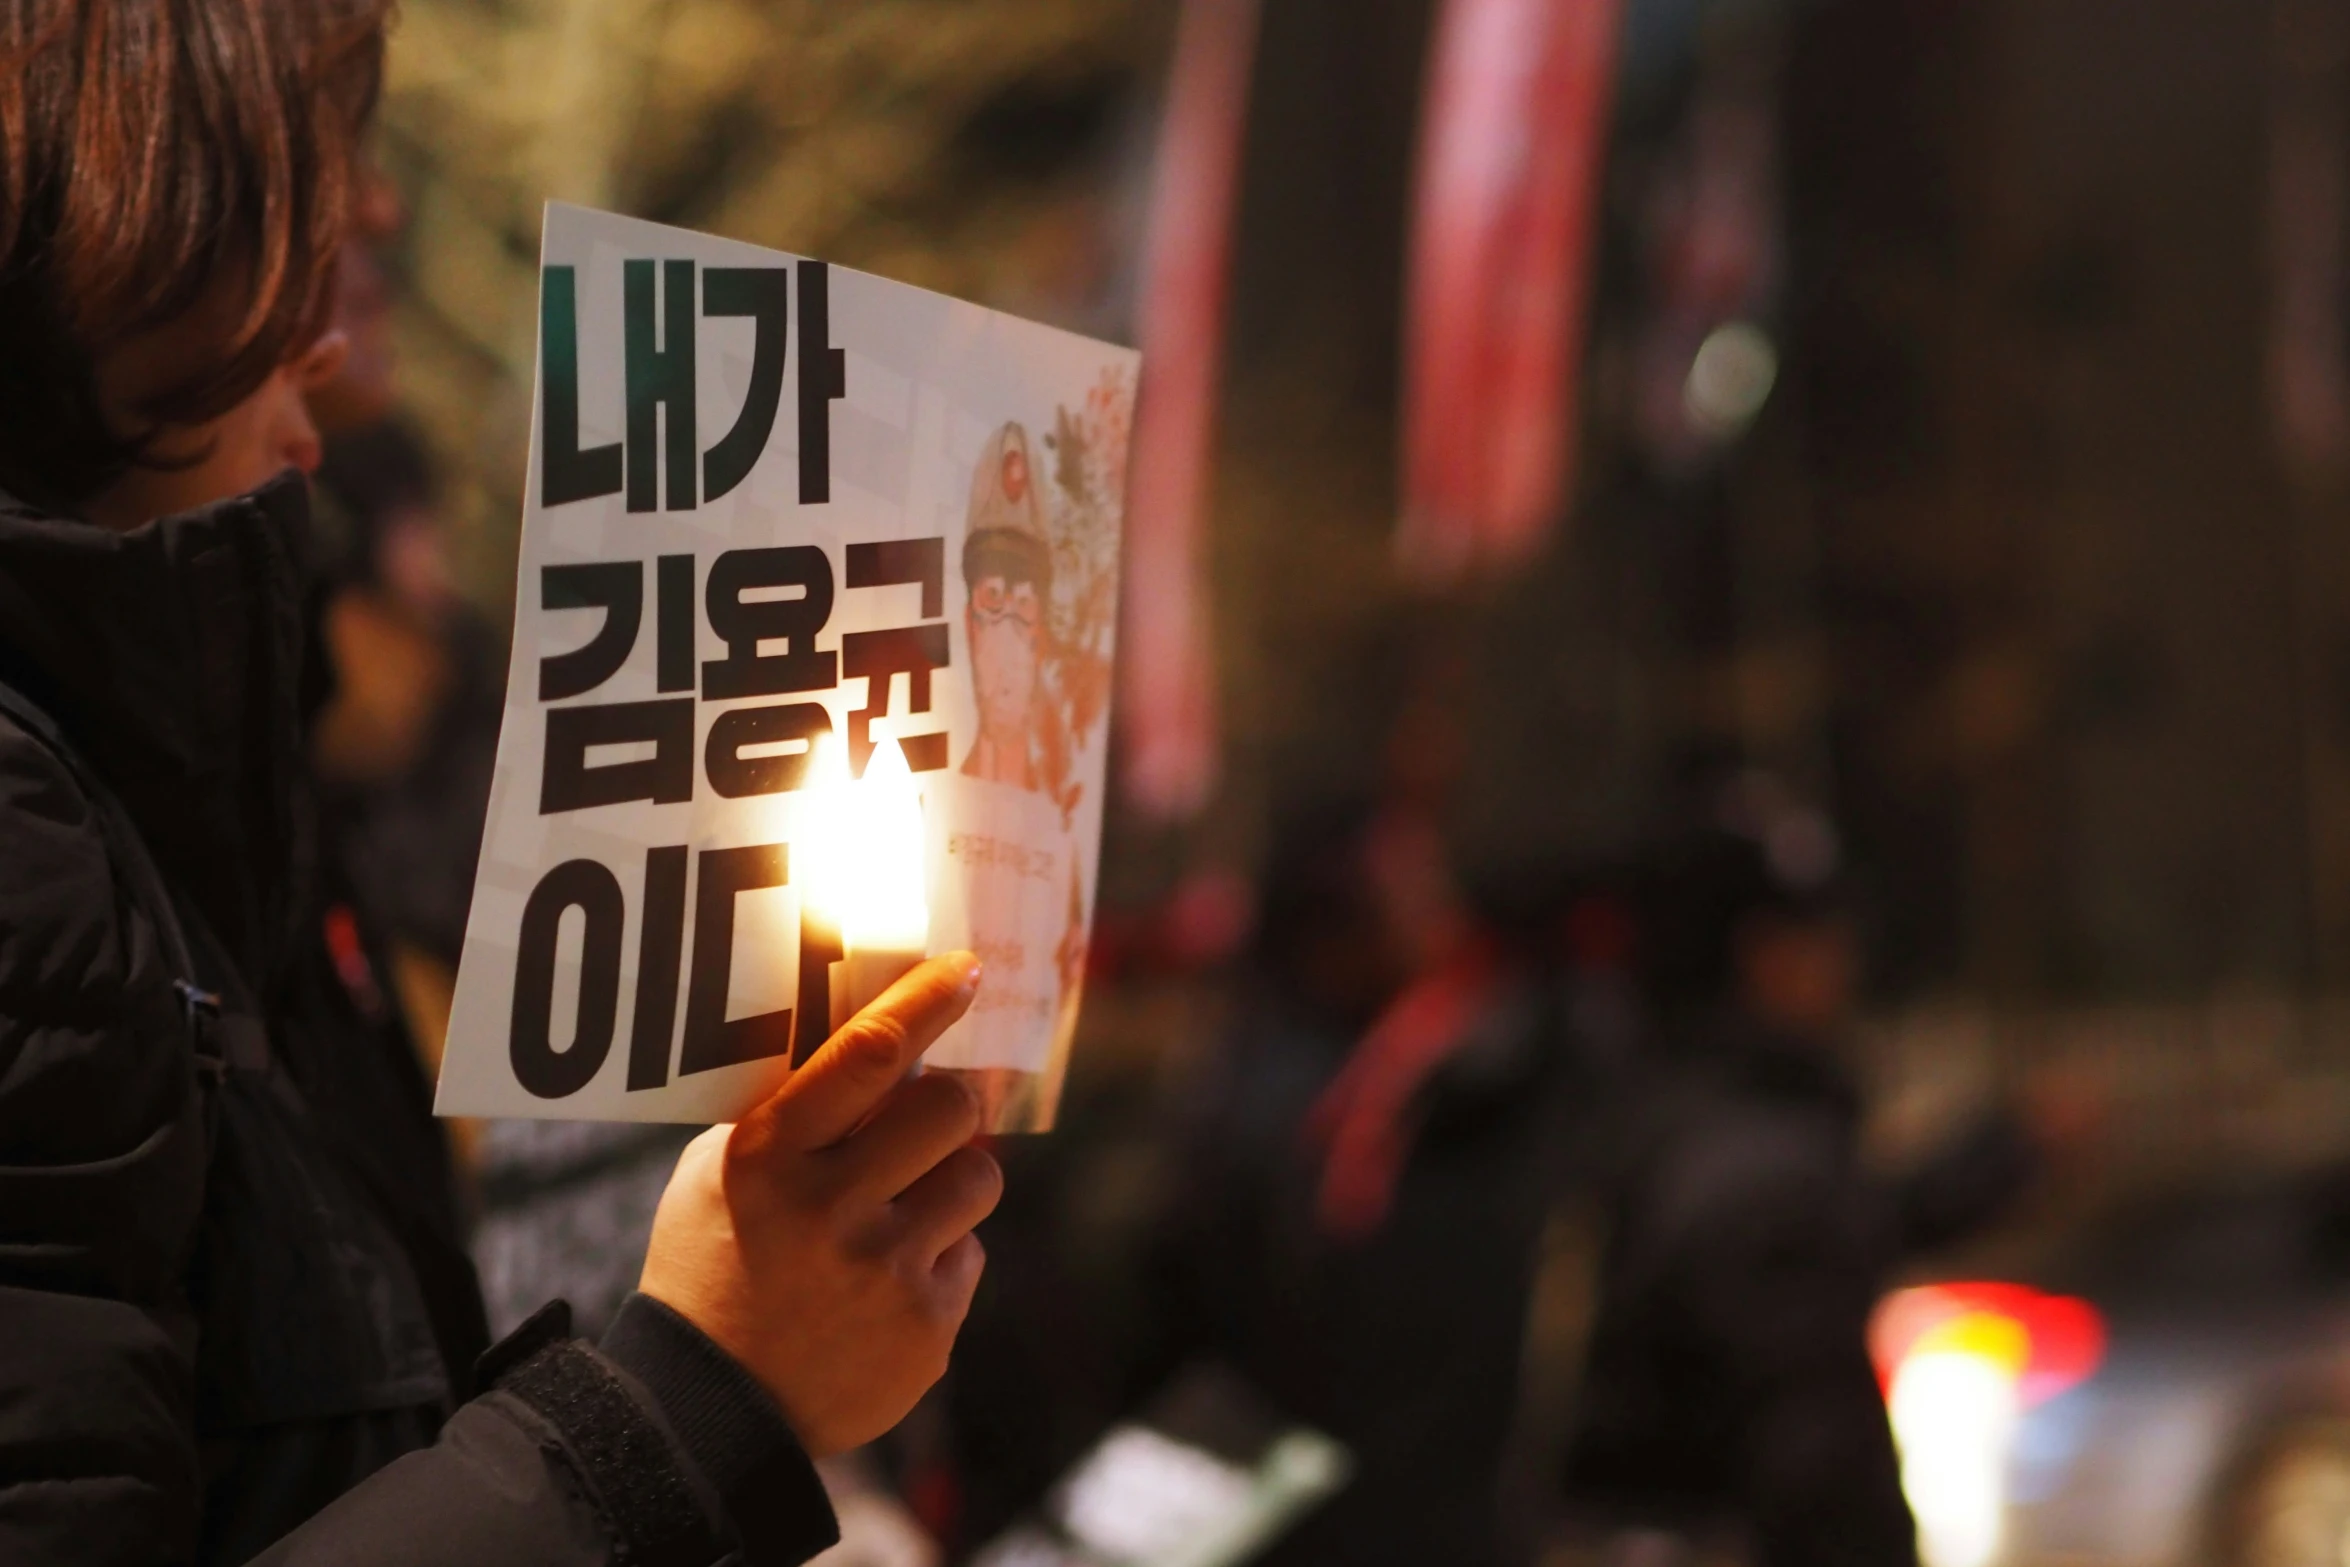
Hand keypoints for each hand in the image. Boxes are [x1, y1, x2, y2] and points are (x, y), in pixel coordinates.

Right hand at [638, 952, 1001, 1455]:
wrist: (707, 1408)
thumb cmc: (711, 1267)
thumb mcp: (719, 1173)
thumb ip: (788, 1112)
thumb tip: (876, 1045)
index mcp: (771, 1158)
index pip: (868, 1053)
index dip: (928, 1001)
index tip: (967, 969)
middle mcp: (833, 1209)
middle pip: (950, 1109)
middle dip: (948, 1104)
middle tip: (927, 1118)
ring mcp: (886, 1272)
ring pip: (979, 1180)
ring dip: (952, 1181)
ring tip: (903, 1209)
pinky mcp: (926, 1328)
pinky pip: (969, 1256)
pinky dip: (937, 1260)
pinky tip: (884, 1285)